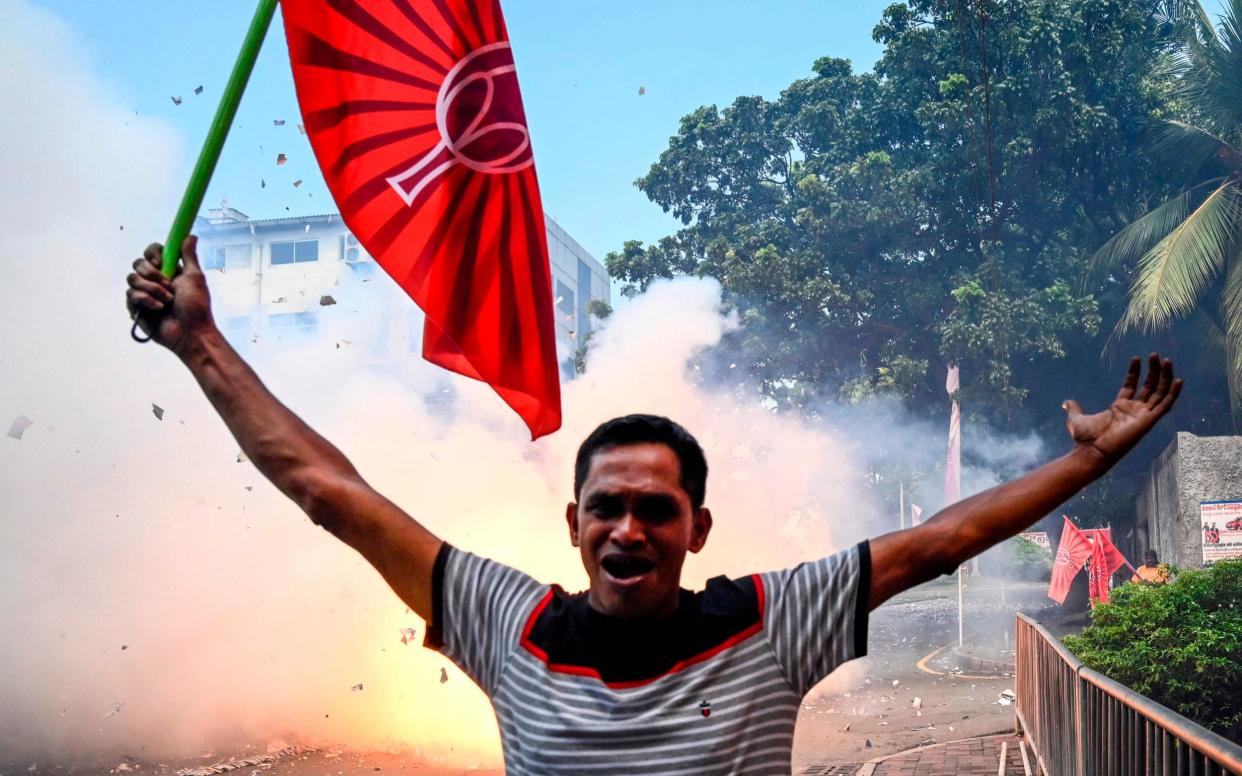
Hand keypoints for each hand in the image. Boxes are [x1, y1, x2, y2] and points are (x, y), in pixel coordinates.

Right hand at [126, 236, 213, 353]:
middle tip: (168, 285)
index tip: (162, 263)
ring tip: (167, 301)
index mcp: (168, 271)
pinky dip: (146, 300)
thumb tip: (191, 235)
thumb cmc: (196, 307)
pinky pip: (131, 294)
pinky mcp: (136, 307)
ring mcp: (144, 293)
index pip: (152, 252)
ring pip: (132, 278)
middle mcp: (154, 280)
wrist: (191, 332)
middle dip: (152, 273)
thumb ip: (189, 256)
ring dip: (152, 289)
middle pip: (138, 263)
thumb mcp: (195, 277)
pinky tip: (158, 309)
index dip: (153, 254)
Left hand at [1063, 353, 1182, 468]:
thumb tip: (1065, 403)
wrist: (1091, 451)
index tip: (1136, 358)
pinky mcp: (1149, 421)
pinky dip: (1173, 393)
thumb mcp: (1076, 419)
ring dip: (1165, 377)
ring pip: (1160, 393)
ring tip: (1167, 360)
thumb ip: (1074, 408)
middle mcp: (1134, 411)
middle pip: (1149, 387)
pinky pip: (1165, 406)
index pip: (1131, 386)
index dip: (1134, 372)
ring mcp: (1142, 415)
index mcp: (1119, 408)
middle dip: (1154, 371)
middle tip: (1156, 355)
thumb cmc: (1085, 439)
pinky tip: (1178, 380)